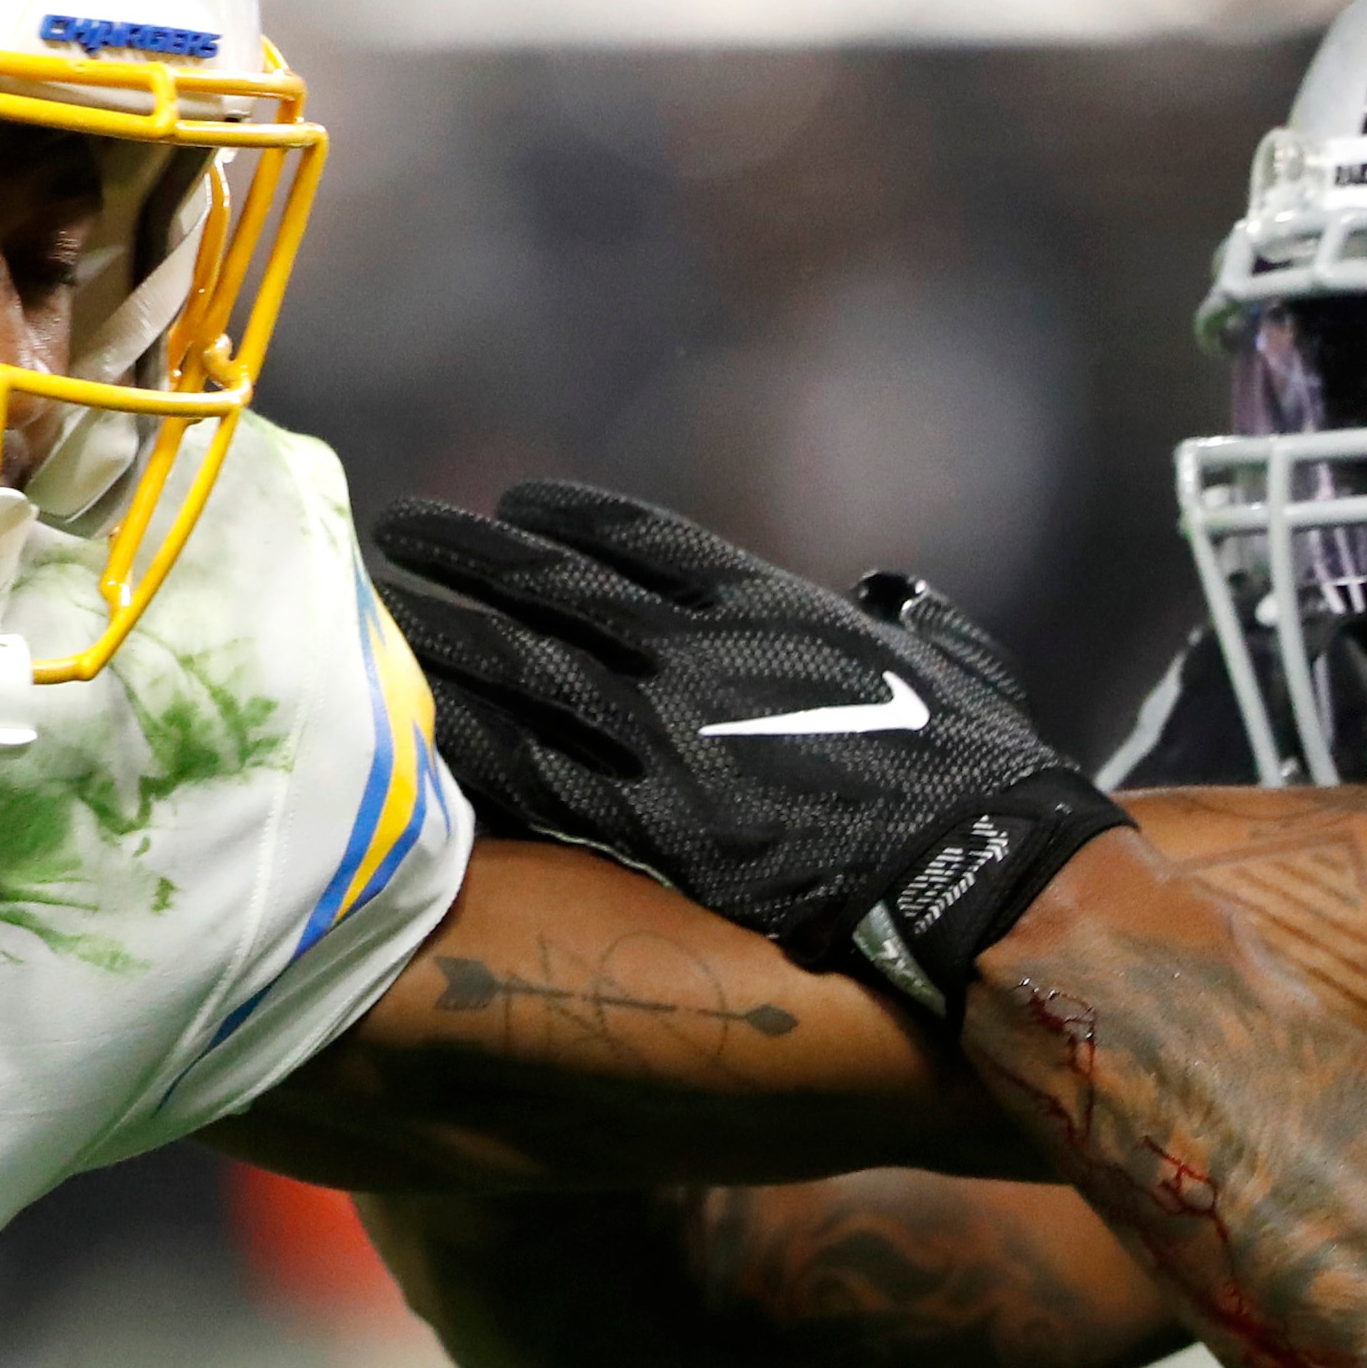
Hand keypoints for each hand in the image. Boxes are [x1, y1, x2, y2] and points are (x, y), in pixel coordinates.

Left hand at [370, 480, 1125, 1013]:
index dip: (567, 516)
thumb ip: (898, 620)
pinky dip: (476, 746)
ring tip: (385, 613)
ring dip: (449, 638)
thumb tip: (884, 597)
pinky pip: (539, 780)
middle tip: (403, 532)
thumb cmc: (981, 767)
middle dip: (472, 556)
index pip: (639, 537)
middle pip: (556, 589)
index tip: (515, 499)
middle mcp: (702, 658)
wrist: (974, 868)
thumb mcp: (947, 660)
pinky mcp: (653, 828)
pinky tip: (423, 726)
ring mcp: (669, 741)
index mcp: (768, 607)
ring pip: (527, 675)